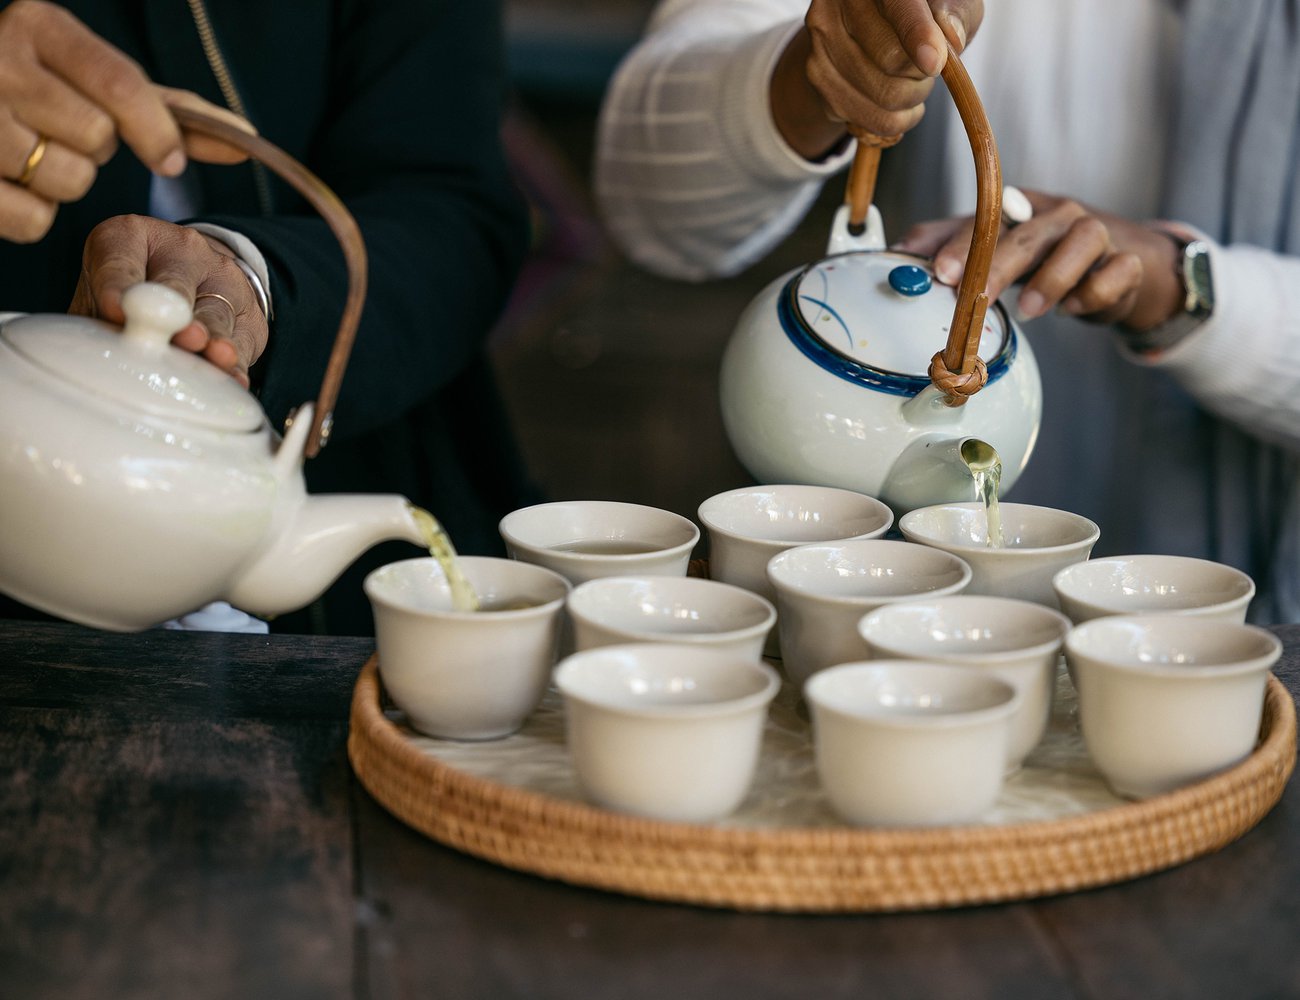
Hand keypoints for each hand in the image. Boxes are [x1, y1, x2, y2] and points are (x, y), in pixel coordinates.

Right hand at [0, 1, 250, 243]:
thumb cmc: (48, 92)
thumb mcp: (101, 85)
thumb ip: (171, 111)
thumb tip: (246, 138)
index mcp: (41, 27)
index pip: (121, 85)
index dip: (157, 131)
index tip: (170, 159)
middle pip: (96, 137)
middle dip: (95, 151)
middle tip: (66, 136)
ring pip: (66, 179)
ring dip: (64, 182)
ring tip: (36, 156)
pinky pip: (32, 220)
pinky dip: (35, 215)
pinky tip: (16, 183)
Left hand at [69, 215, 268, 386]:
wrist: (195, 280)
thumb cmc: (131, 297)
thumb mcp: (100, 296)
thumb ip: (94, 321)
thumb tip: (88, 356)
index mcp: (129, 237)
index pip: (120, 259)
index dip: (117, 286)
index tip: (113, 311)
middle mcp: (181, 249)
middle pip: (176, 283)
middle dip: (174, 310)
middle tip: (177, 333)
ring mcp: (221, 278)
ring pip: (215, 312)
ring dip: (214, 337)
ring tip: (214, 355)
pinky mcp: (250, 315)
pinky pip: (243, 342)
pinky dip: (238, 365)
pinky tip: (234, 378)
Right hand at [771, 0, 982, 159]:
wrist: (874, 29)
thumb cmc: (924, 10)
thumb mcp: (950, 1)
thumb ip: (954, 12)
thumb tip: (950, 36)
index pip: (898, 6)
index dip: (916, 34)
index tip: (935, 63)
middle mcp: (835, 4)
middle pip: (890, 58)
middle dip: (923, 73)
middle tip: (930, 66)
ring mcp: (821, 42)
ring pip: (883, 95)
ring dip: (913, 98)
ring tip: (914, 83)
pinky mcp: (818, 77)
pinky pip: (872, 119)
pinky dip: (898, 119)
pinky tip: (899, 104)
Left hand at [894, 190, 1184, 331]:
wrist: (1115, 265)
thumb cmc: (1041, 257)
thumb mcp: (993, 248)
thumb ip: (946, 245)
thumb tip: (896, 251)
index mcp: (1019, 210)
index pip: (988, 218)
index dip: (962, 242)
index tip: (940, 271)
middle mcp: (1057, 216)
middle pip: (1029, 231)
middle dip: (998, 264)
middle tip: (974, 296)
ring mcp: (1098, 236)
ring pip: (1084, 239)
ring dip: (1054, 275)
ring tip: (1027, 309)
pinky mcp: (1126, 264)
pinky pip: (1119, 270)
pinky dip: (1097, 290)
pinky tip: (1075, 309)